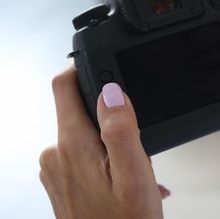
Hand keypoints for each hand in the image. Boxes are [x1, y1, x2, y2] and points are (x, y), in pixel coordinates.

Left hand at [39, 67, 165, 218]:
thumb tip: (111, 91)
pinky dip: (108, 162)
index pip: (63, 86)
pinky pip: (85, 156)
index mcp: (71, 146)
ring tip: (134, 172)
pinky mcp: (61, 182)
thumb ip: (121, 128)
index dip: (83, 68)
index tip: (104, 66)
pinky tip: (126, 182)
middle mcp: (55, 155)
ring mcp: (56, 170)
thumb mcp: (134, 173)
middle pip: (82, 110)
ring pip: (87, 135)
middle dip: (112, 120)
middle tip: (135, 146)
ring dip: (114, 145)